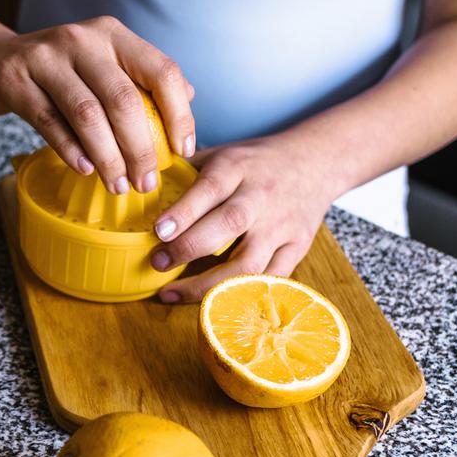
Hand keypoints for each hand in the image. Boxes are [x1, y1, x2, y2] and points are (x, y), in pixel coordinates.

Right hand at [0, 16, 195, 193]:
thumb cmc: (54, 72)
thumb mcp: (99, 64)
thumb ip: (139, 79)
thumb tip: (188, 99)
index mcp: (112, 34)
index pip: (160, 71)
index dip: (179, 115)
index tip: (184, 151)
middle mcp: (81, 39)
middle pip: (123, 99)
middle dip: (140, 148)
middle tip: (146, 182)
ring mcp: (44, 57)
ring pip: (87, 114)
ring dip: (107, 157)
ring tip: (117, 185)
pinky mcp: (13, 79)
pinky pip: (48, 122)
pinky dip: (71, 151)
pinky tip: (84, 170)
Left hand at [149, 134, 342, 302]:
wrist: (316, 162)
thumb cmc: (255, 162)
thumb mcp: (221, 153)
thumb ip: (185, 172)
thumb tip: (140, 190)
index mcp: (237, 168)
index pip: (209, 188)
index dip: (184, 212)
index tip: (158, 231)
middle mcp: (261, 197)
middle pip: (229, 224)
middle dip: (189, 247)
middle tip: (158, 262)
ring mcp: (281, 226)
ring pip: (249, 262)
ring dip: (209, 283)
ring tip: (172, 294)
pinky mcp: (297, 248)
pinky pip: (269, 279)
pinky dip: (240, 295)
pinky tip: (211, 303)